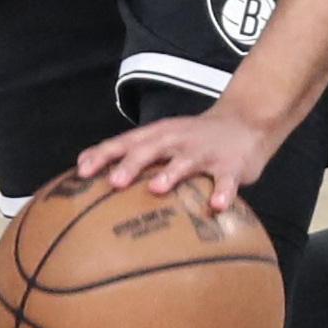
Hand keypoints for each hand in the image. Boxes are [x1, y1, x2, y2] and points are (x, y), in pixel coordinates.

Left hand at [76, 102, 283, 213]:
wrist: (244, 121)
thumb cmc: (192, 138)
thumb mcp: (161, 139)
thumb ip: (131, 153)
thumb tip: (85, 169)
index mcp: (156, 136)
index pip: (124, 143)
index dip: (103, 155)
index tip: (82, 171)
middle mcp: (176, 140)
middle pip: (150, 149)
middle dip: (131, 164)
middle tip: (114, 182)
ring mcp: (203, 152)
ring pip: (185, 162)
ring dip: (170, 174)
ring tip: (156, 188)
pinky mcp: (230, 165)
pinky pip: (226, 180)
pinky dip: (223, 192)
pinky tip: (217, 206)